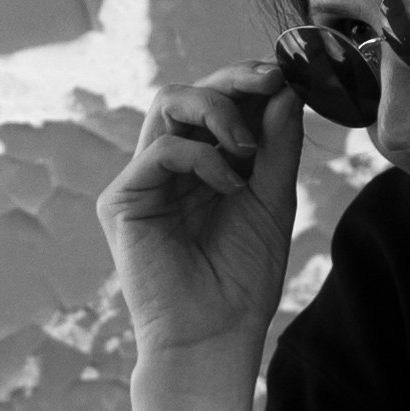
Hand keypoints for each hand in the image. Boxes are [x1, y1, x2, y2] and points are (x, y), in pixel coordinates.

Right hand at [97, 53, 307, 410]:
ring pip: (167, 104)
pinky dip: (201, 157)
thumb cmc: (243, 278)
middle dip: (233, 79)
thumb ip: (276, 146)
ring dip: (217, 110)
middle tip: (270, 81)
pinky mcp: (122, 199)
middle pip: (189, 91)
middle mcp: (169, 166)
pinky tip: (230, 186)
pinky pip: (160, 150)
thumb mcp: (272, 200)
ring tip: (248, 146)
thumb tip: (287, 89)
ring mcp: (143, 179)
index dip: (248, 80)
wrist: (215, 336)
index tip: (286, 74)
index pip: (218, 101)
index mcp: (204, 164)